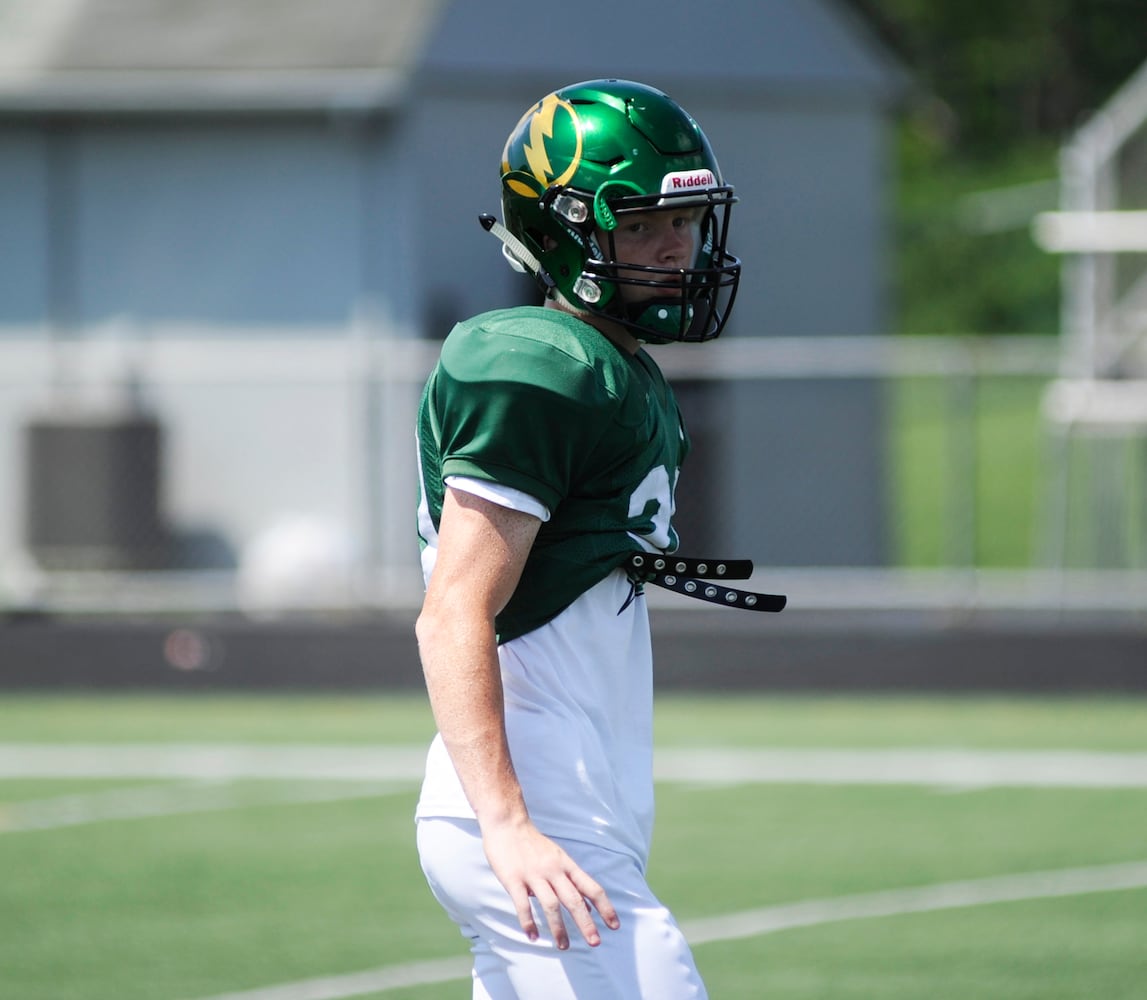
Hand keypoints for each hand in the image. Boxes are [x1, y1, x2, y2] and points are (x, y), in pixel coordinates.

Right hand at [482, 818, 619, 949]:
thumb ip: (571, 881)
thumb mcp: (558, 858)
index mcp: (566, 865)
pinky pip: (523, 905)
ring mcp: (533, 875)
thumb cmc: (534, 844)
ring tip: (564, 946)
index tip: (614, 925)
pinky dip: (528, 922)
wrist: (507, 824)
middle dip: (586, 923)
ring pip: (551, 905)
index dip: (605, 907)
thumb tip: (588, 907)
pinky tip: (533, 936)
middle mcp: (553, 870)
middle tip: (595, 943)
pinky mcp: (513, 879)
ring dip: (558, 928)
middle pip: (574, 899)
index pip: (591, 887)